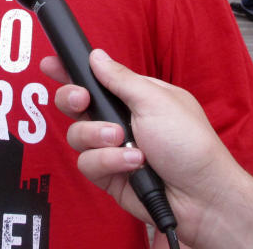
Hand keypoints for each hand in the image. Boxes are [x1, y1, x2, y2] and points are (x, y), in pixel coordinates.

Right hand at [42, 50, 241, 247]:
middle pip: (76, 104)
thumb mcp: (156, 100)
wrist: (201, 196)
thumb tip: (97, 56)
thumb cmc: (190, 144)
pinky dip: (109, 162)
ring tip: (124, 140)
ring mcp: (112, 149)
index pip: (96, 78)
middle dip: (72, 99)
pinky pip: (88, 163)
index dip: (70, 71)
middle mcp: (120, 120)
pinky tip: (133, 163)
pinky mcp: (109, 174)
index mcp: (134, 96)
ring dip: (99, 137)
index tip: (51, 64)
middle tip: (82, 100)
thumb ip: (120, 79)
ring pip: (77, 135)